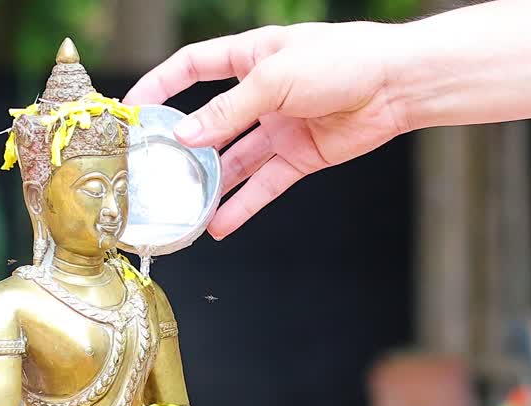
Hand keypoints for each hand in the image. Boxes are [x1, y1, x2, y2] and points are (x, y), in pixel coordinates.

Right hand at [124, 22, 412, 238]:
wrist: (397, 85)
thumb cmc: (343, 61)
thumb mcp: (274, 78)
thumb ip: (228, 110)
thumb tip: (184, 136)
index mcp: (251, 56)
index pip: (192, 68)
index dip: (160, 85)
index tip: (133, 109)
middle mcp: (262, 92)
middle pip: (211, 121)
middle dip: (183, 147)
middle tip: (155, 171)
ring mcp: (280, 126)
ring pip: (235, 160)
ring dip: (210, 185)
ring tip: (184, 210)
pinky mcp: (301, 156)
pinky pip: (264, 184)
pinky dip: (243, 205)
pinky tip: (220, 224)